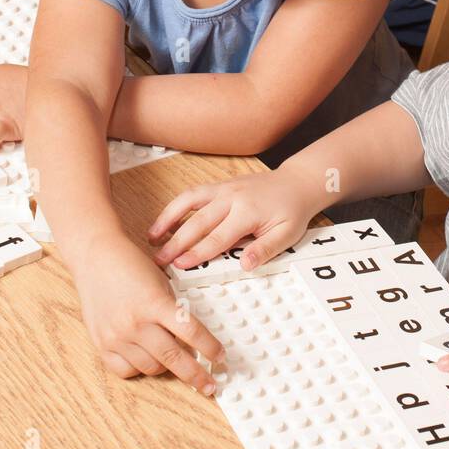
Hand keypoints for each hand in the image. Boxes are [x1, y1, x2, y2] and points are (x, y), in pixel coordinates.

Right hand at [76, 234, 223, 388]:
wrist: (95, 257)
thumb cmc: (131, 265)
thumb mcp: (161, 282)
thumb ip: (173, 310)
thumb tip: (191, 340)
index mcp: (154, 303)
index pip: (191, 332)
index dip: (210, 347)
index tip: (221, 356)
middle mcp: (135, 323)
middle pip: (172, 358)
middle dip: (196, 375)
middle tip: (209, 386)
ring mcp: (116, 336)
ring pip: (151, 367)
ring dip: (167, 367)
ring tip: (174, 360)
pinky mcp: (101, 344)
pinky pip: (125, 370)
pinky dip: (139, 368)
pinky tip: (146, 359)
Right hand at [148, 166, 319, 273]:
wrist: (296, 182)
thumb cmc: (291, 210)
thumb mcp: (287, 234)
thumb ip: (265, 249)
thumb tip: (245, 265)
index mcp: (248, 212)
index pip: (218, 238)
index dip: (197, 253)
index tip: (180, 265)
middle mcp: (232, 197)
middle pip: (198, 222)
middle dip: (176, 242)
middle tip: (158, 260)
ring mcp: (223, 189)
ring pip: (189, 202)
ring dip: (168, 219)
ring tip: (152, 237)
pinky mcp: (219, 186)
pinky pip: (193, 194)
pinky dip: (176, 206)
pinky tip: (165, 221)